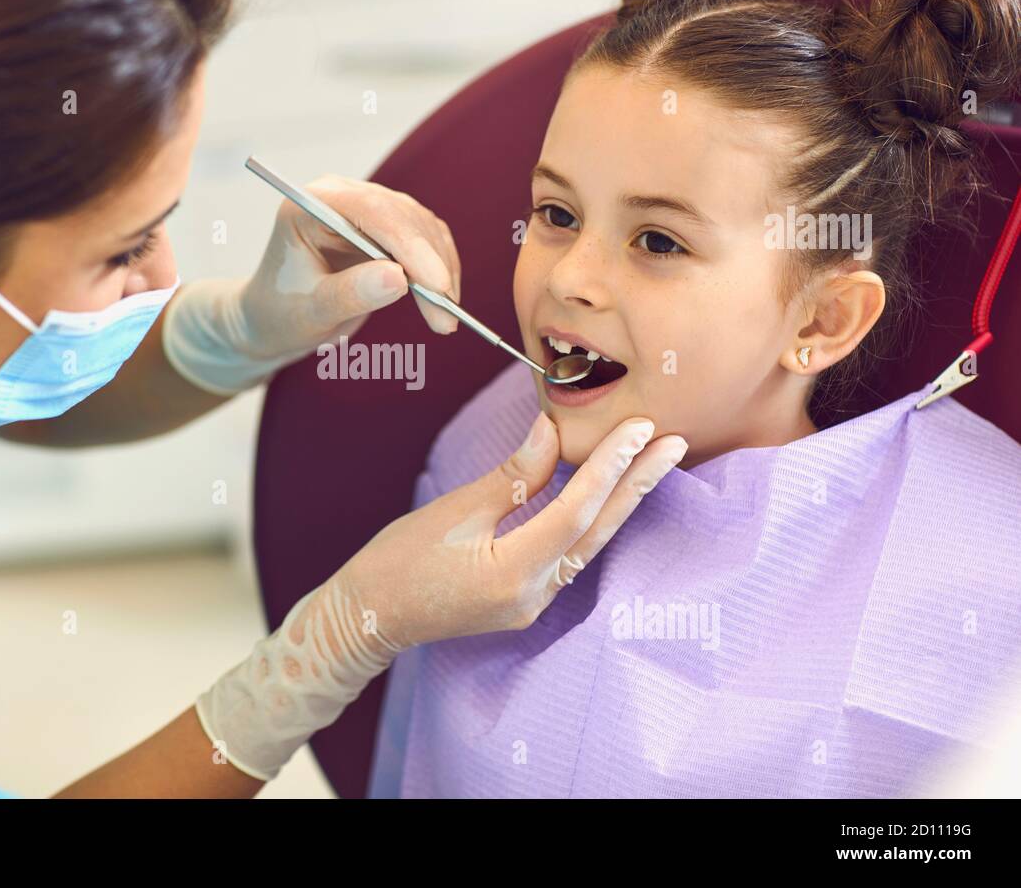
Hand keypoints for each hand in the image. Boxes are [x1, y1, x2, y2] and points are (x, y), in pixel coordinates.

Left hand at [162, 176, 460, 394]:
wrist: (275, 320)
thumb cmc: (280, 314)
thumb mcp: (309, 313)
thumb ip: (350, 294)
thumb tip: (399, 278)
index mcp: (310, 205)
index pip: (371, 210)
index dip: (409, 245)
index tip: (435, 286)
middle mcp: (341, 197)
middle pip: (403, 217)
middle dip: (430, 267)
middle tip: (445, 318)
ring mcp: (366, 209)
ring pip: (422, 227)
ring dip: (441, 272)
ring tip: (444, 320)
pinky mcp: (386, 228)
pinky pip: (427, 241)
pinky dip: (441, 270)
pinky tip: (444, 302)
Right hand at [194, 413, 687, 779]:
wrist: (367, 617)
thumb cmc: (398, 561)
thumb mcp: (454, 510)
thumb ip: (512, 475)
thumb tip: (553, 432)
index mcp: (513, 573)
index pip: (577, 510)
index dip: (610, 465)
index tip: (639, 426)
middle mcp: (533, 597)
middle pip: (599, 532)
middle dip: (638, 484)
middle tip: (675, 442)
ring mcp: (532, 605)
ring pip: (589, 545)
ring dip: (622, 502)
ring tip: (653, 461)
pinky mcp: (525, 602)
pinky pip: (569, 555)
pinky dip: (591, 520)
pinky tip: (606, 493)